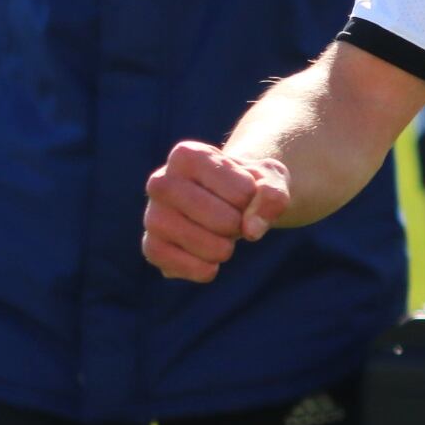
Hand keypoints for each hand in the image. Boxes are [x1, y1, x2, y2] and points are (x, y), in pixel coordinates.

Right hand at [143, 142, 291, 283]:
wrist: (226, 201)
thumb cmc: (246, 184)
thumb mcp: (270, 178)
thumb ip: (273, 194)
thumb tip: (252, 230)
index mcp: (188, 155)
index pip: (241, 191)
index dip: (253, 200)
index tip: (243, 192)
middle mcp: (160, 182)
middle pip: (220, 220)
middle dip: (238, 225)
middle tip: (232, 218)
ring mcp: (152, 215)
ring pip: (198, 243)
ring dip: (223, 249)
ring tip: (221, 237)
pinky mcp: (151, 246)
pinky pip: (179, 266)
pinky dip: (203, 269)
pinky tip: (210, 261)